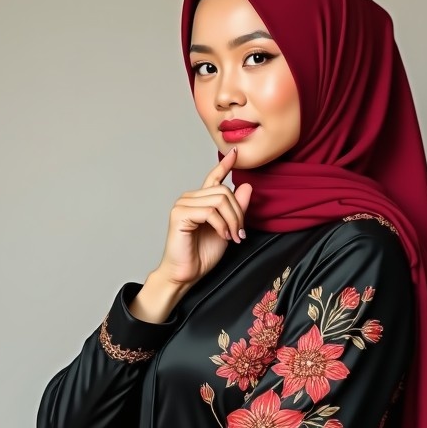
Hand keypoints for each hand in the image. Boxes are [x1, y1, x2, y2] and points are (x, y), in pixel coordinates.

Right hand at [154, 148, 252, 288]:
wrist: (186, 273)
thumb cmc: (202, 254)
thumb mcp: (227, 228)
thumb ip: (236, 208)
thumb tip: (246, 186)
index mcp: (200, 201)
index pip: (213, 177)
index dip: (225, 165)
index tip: (236, 153)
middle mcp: (190, 198)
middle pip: (224, 191)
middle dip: (238, 213)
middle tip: (240, 233)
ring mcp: (183, 205)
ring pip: (219, 200)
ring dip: (232, 220)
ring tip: (233, 236)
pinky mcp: (180, 214)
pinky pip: (210, 212)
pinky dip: (221, 225)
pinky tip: (223, 236)